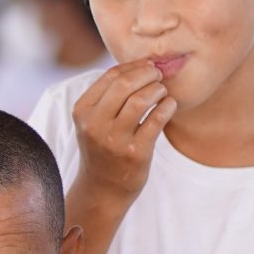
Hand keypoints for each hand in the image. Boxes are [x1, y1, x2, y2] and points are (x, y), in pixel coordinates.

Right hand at [69, 61, 175, 201]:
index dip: (133, 66)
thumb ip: (107, 95)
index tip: (146, 66)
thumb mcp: (93, 121)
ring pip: (140, 100)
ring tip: (162, 91)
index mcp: (83, 111)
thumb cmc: (103, 148)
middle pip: (125, 84)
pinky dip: (167, 107)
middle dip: (147, 74)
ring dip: (157, 90)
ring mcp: (115, 140)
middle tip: (158, 74)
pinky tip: (170, 105)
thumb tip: (138, 64)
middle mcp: (95, 125)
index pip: (110, 76)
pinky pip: (157, 119)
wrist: (104, 188)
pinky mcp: (136, 152)